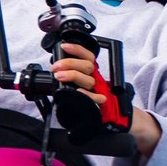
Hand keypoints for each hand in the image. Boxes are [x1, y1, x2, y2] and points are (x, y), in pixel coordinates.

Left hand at [53, 41, 162, 158]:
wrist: (109, 119)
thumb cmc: (91, 102)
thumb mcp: (81, 86)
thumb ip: (72, 79)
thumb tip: (57, 72)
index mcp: (93, 74)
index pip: (88, 57)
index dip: (78, 49)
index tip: (65, 45)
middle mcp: (97, 81)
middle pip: (88, 66)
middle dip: (70, 63)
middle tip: (56, 66)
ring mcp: (100, 92)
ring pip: (89, 79)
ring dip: (72, 75)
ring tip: (59, 75)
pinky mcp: (100, 105)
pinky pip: (95, 98)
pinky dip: (86, 94)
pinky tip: (78, 91)